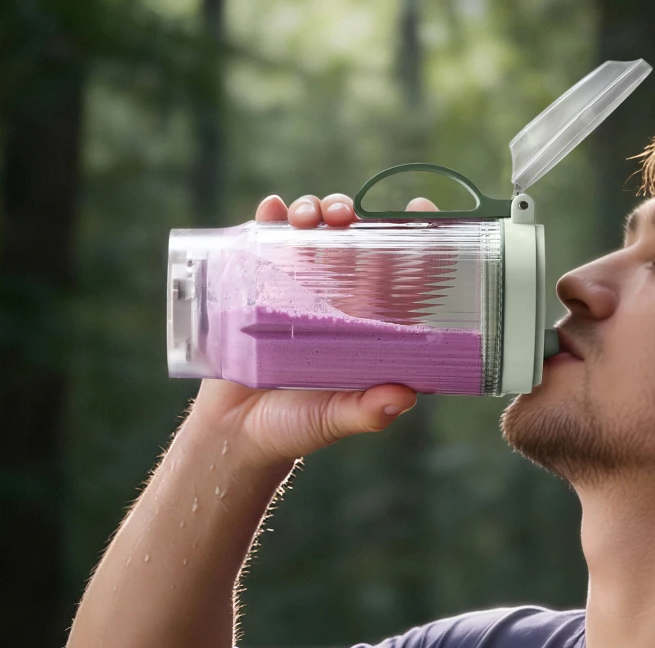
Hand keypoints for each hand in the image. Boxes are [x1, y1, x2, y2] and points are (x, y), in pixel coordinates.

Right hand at [187, 192, 438, 467]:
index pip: (398, 273)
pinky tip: (272, 208)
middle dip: (353, 215)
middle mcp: (336, 299)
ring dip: (314, 211)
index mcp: (366, 324)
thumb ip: (367, 411)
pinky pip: (263, 243)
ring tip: (308, 217)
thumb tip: (404, 398)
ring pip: (312, 234)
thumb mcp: (336, 418)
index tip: (420, 207)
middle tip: (347, 215)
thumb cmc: (296, 425)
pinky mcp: (255, 286)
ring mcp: (295, 288)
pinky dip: (268, 218)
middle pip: (352, 241)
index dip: (414, 237)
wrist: (234, 433)